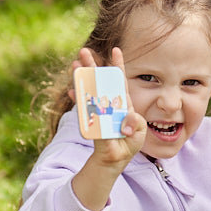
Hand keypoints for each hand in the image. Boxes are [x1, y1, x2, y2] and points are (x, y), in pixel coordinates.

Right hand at [71, 47, 146, 210]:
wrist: (116, 160)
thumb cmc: (128, 143)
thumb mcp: (138, 130)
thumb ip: (134, 122)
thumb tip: (125, 120)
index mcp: (123, 103)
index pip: (120, 81)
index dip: (117, 65)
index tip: (116, 50)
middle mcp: (109, 104)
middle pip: (100, 82)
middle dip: (93, 66)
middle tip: (84, 52)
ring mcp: (98, 112)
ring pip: (88, 91)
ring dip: (81, 78)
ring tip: (74, 65)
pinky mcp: (91, 122)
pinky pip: (83, 109)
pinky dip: (78, 100)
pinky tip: (72, 90)